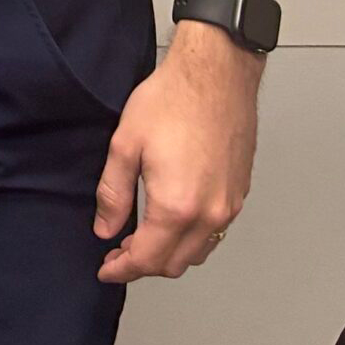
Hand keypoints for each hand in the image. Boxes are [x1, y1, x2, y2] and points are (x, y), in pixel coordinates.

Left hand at [93, 24, 260, 281]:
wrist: (216, 75)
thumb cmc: (172, 101)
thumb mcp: (125, 145)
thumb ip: (113, 194)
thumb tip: (105, 228)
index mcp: (176, 206)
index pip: (147, 259)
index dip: (122, 269)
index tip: (106, 269)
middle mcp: (210, 214)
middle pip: (175, 264)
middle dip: (144, 265)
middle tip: (119, 253)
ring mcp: (229, 206)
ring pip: (198, 252)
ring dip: (169, 254)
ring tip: (142, 239)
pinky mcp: (239, 193)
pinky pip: (215, 233)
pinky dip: (191, 239)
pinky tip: (172, 222)